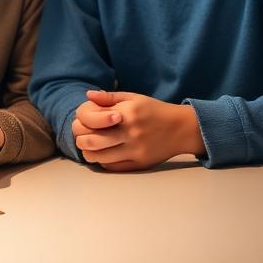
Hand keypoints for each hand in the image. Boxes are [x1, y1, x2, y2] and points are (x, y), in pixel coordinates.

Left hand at [71, 90, 204, 170]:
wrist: (181, 128)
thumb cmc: (154, 111)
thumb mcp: (133, 98)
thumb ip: (110, 97)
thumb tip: (88, 95)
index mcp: (126, 113)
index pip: (92, 120)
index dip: (81, 123)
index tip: (81, 123)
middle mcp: (130, 132)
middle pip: (92, 141)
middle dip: (80, 140)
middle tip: (81, 138)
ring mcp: (135, 150)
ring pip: (100, 157)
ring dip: (89, 154)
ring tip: (89, 148)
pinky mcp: (141, 164)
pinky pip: (114, 167)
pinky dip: (103, 163)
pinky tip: (103, 155)